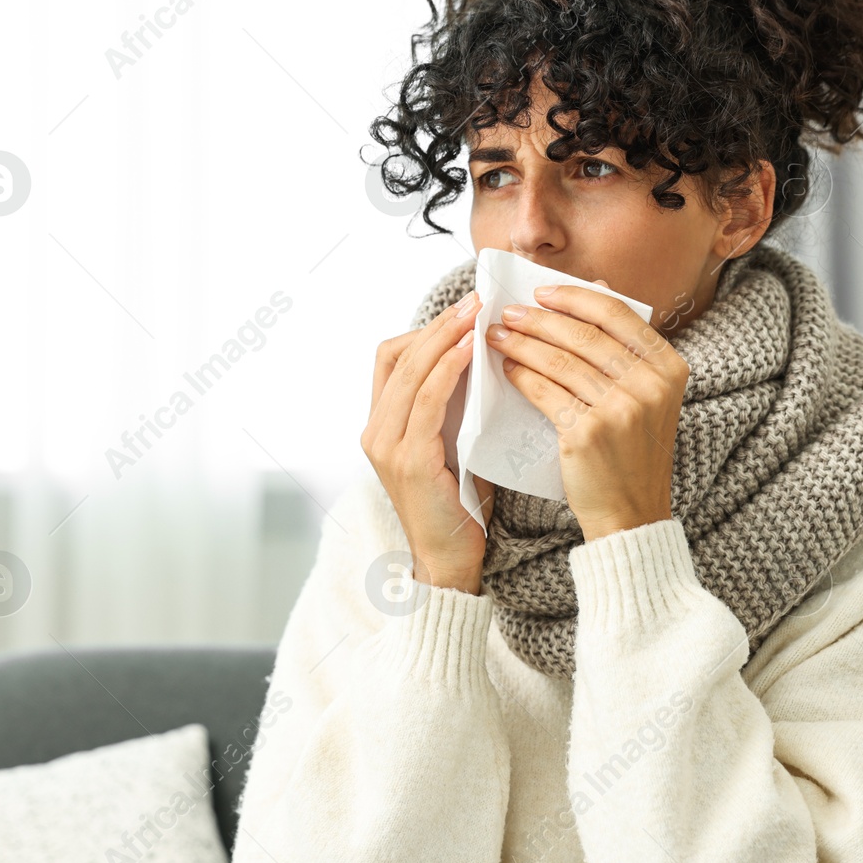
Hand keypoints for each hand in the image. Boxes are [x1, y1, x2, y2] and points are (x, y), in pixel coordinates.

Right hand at [361, 291, 495, 593]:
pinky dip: (447, 368)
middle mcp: (375, 431)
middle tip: (476, 298)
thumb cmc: (460, 508)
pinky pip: (425, 399)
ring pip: (410, 370)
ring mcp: (386, 444)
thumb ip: (456, 410)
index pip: (391, 358)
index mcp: (383, 425)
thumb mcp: (454, 447)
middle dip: (438, 323)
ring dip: (445, 335)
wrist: (451, 565)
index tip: (465, 311)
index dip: (425, 330)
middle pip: (397, 355)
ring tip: (478, 312)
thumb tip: (488, 363)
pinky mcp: (406, 459)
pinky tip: (471, 349)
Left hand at [485, 282, 687, 540]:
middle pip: (583, 335)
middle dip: (538, 319)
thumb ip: (626, 349)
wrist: (631, 513)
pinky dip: (522, 376)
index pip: (616, 314)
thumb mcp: (648, 396)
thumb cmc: (632, 451)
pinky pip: (546, 392)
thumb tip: (597, 288)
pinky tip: (507, 369)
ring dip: (522, 344)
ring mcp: (621, 409)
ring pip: (560, 361)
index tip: (540, 292)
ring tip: (496, 336)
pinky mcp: (588, 433)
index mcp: (669, 366)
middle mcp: (650, 384)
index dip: (574, 297)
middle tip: (507, 312)